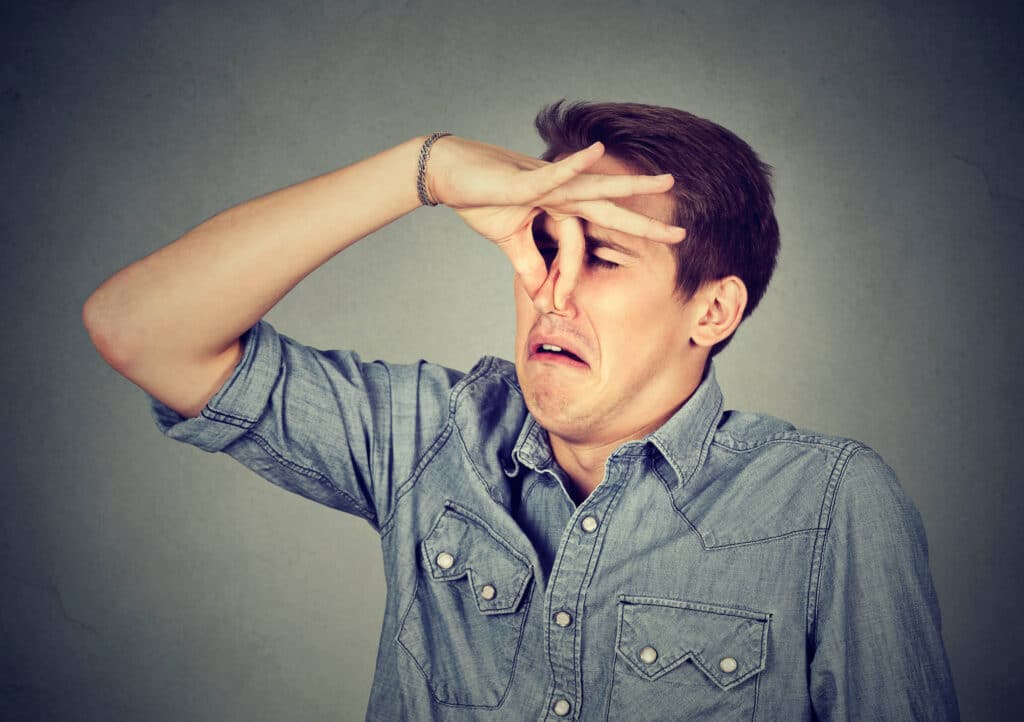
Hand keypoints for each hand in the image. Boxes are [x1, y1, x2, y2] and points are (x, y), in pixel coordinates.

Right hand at [425, 137, 685, 306]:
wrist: (448, 173)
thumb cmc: (480, 200)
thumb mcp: (510, 240)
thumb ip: (530, 263)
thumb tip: (543, 294)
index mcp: (559, 208)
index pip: (582, 244)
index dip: (572, 277)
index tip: (558, 307)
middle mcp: (561, 193)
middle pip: (611, 210)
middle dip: (645, 222)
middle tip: (682, 233)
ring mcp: (546, 183)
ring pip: (595, 187)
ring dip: (630, 185)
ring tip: (665, 181)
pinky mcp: (524, 177)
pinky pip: (553, 173)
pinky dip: (575, 165)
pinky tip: (598, 151)